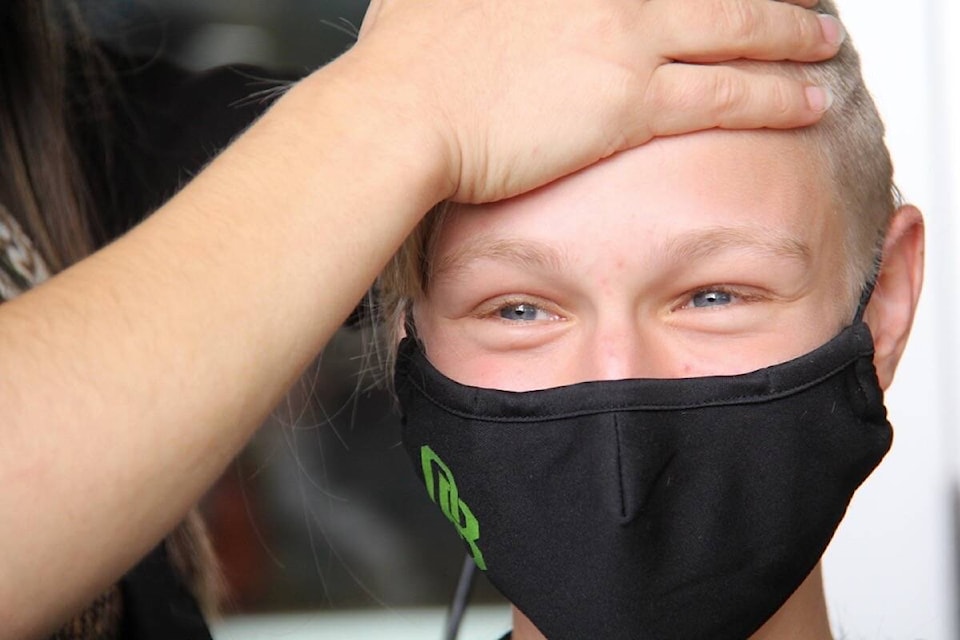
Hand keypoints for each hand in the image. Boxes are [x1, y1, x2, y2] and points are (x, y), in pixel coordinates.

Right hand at [348, 0, 841, 202]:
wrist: (400, 117)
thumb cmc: (407, 62)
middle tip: (805, 7)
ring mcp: (624, 35)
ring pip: (737, 31)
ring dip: (792, 38)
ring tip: (824, 46)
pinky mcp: (629, 100)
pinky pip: (726, 93)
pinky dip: (778, 94)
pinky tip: (808, 97)